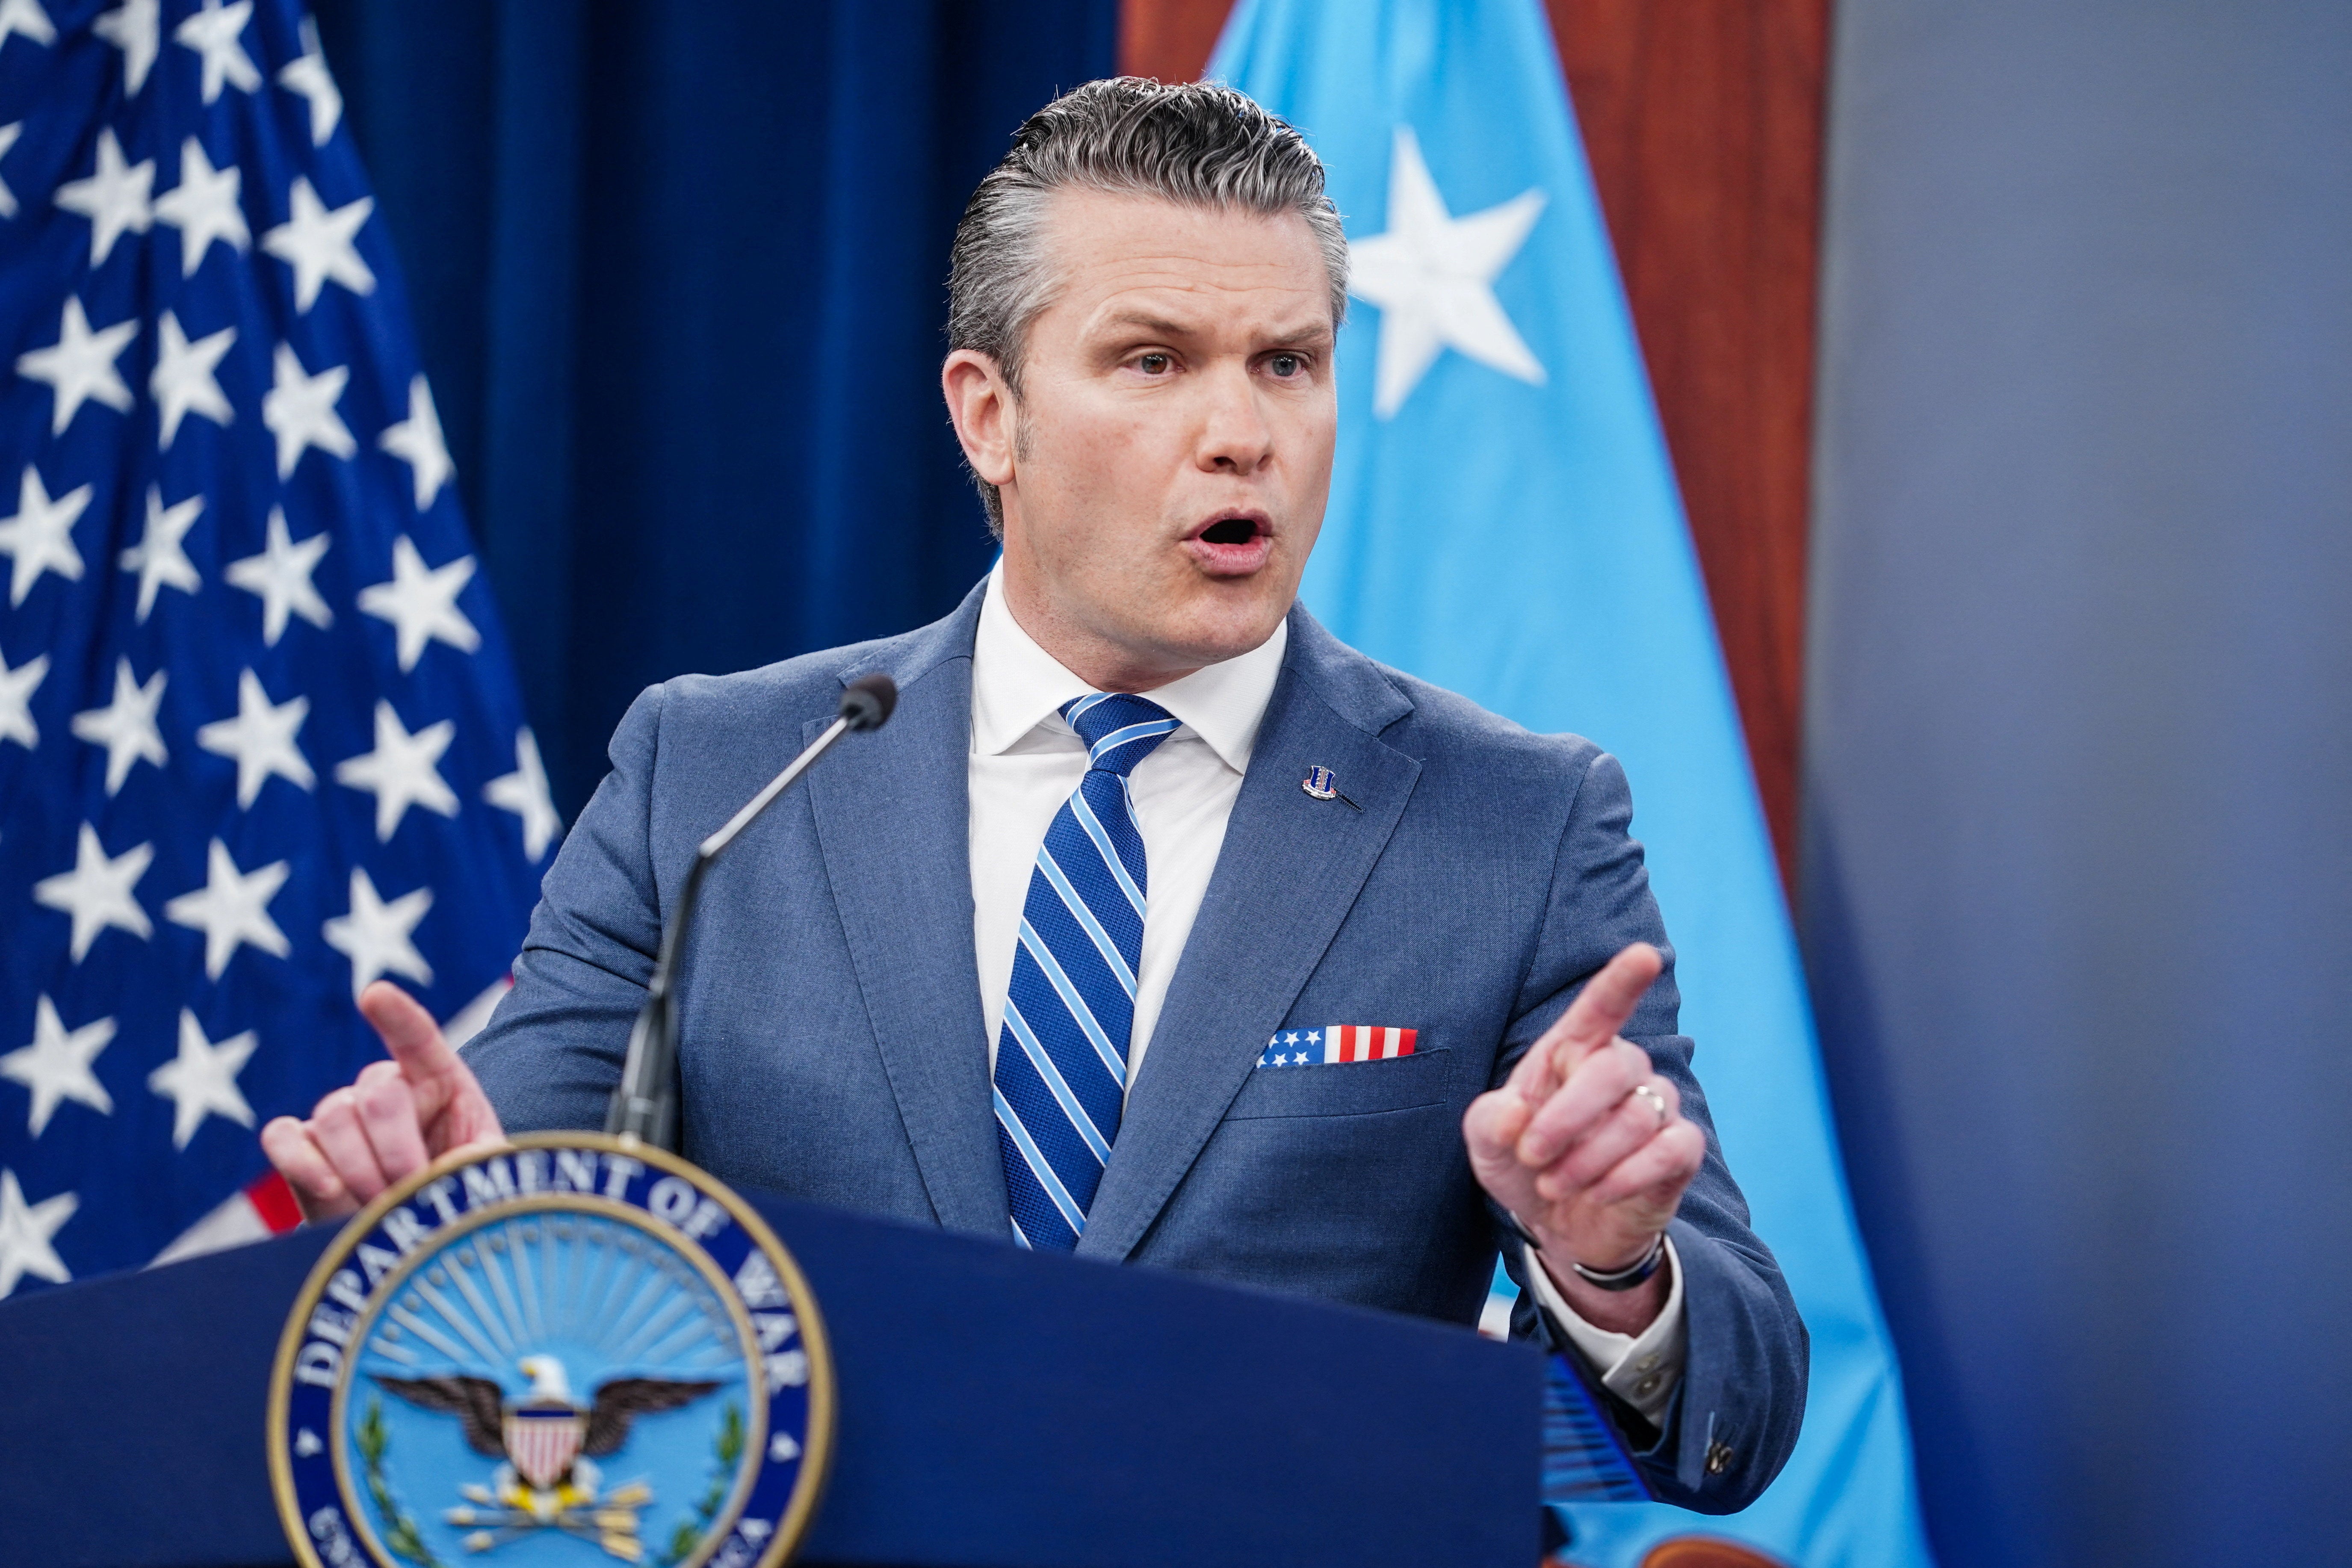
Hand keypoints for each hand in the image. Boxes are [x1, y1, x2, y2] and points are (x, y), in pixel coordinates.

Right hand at [259, 981, 505, 1221]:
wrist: (416, 1231)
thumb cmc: (455, 1194)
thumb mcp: (483, 1175)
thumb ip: (473, 1164)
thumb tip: (446, 1170)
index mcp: (437, 1080)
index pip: (417, 1038)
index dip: (398, 1017)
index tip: (374, 996)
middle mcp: (382, 1087)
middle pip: (378, 1095)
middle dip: (397, 1153)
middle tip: (411, 1192)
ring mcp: (337, 1114)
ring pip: (334, 1119)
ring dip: (361, 1171)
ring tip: (383, 1207)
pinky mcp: (300, 1148)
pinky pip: (282, 1137)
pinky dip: (301, 1163)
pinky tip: (330, 1191)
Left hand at [1463, 943, 1705, 1333]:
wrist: (1560, 1226)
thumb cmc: (1525, 1166)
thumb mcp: (1488, 1144)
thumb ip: (1489, 1122)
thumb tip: (1516, 1114)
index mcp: (1573, 1052)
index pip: (1602, 1007)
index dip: (1622, 981)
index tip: (1644, 954)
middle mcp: (1622, 1070)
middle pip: (1613, 1068)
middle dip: (1567, 1116)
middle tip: (1532, 1156)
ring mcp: (1657, 1107)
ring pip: (1637, 1118)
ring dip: (1586, 1160)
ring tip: (1554, 1185)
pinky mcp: (1681, 1150)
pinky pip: (1669, 1151)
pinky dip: (1626, 1177)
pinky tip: (1598, 1193)